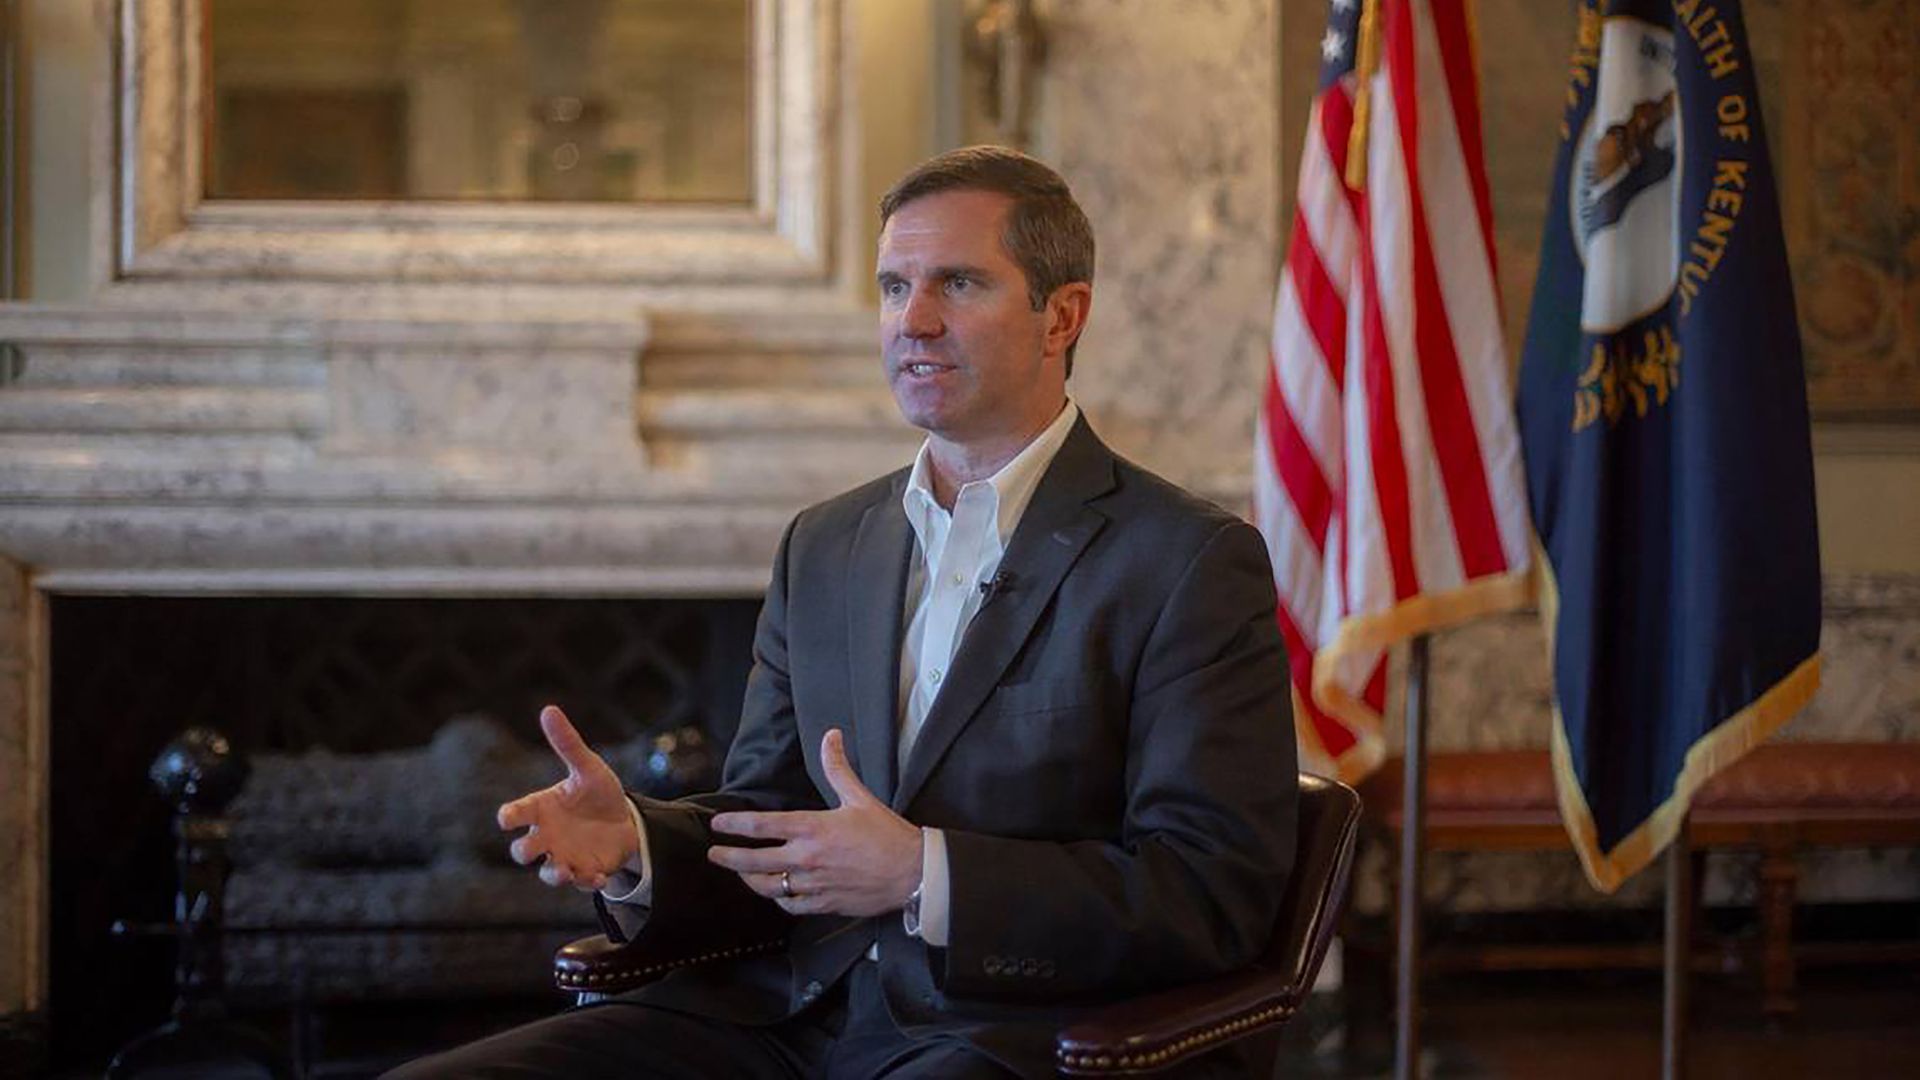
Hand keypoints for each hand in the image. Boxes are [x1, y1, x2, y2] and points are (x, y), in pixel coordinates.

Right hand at [498, 705, 639, 890]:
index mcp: (542, 809)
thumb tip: (549, 710)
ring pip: (548, 873)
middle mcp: (547, 836)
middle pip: (522, 851)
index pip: (515, 814)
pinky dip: (588, 881)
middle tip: (534, 847)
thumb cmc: (597, 792)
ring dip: (553, 874)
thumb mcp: (588, 767)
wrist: (626, 818)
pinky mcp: (585, 870)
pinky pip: (580, 882)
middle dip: (524, 851)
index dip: (509, 817)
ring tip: (564, 871)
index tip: (507, 818)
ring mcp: (564, 856)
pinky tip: (600, 876)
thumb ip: (568, 743)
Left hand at [707, 729, 922, 916]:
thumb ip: (837, 768)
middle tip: (715, 854)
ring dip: (749, 879)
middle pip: (754, 861)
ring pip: (768, 886)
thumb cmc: (887, 835)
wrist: (912, 872)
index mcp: (812, 828)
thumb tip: (830, 736)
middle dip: (728, 857)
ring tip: (741, 873)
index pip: (761, 825)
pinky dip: (778, 898)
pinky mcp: (823, 904)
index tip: (718, 825)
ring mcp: (813, 884)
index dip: (734, 825)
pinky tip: (775, 893)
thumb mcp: (859, 797)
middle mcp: (807, 858)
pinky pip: (790, 905)